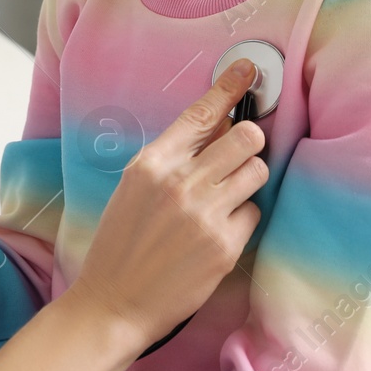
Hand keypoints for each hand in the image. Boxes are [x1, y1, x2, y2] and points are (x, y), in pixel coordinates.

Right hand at [67, 58, 268, 350]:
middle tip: (237, 157)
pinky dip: (241, 220)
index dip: (228, 87)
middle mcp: (180, 183)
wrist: (113, 301)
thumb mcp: (134, 187)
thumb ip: (172, 158)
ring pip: (257, 171)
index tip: (248, 69)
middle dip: (248, 142)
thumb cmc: (121, 243)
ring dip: (247, 180)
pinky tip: (215, 234)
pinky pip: (254, 214)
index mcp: (151, 163)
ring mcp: (205, 214)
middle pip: (245, 137)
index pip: (200, 114)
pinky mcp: (225, 246)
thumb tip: (216, 128)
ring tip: (224, 198)